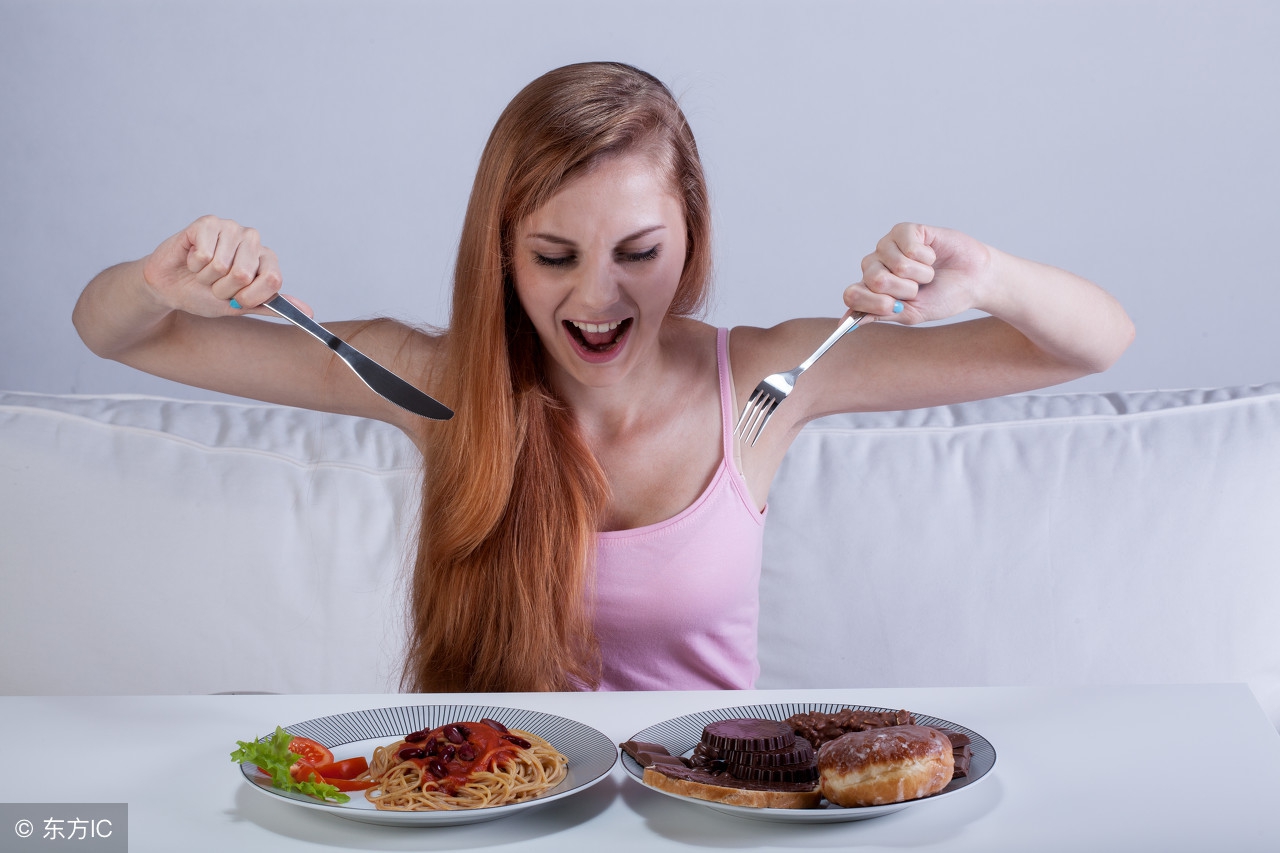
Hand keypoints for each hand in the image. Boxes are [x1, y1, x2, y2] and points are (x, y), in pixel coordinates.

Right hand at [140, 215, 310, 317]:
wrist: (171, 289)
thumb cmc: (205, 295)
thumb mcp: (241, 306)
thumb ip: (272, 306)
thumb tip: (309, 314)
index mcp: (266, 259)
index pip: (273, 280)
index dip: (250, 297)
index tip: (237, 299)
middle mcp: (252, 240)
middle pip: (245, 274)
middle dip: (224, 289)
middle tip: (214, 284)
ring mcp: (230, 228)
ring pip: (222, 265)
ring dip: (206, 277)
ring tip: (202, 272)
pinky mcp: (208, 223)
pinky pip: (204, 254)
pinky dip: (194, 264)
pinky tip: (192, 259)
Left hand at [843, 223, 992, 323]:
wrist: (973, 281)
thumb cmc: (942, 297)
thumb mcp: (910, 314)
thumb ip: (879, 315)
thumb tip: (847, 322)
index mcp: (870, 288)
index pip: (852, 295)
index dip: (873, 303)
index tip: (895, 307)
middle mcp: (874, 265)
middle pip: (875, 280)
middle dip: (904, 290)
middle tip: (918, 288)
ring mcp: (887, 246)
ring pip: (897, 265)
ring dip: (920, 275)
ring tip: (928, 273)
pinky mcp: (905, 230)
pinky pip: (911, 248)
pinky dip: (927, 258)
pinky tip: (932, 256)